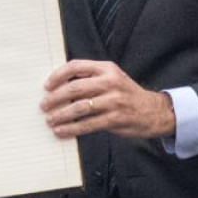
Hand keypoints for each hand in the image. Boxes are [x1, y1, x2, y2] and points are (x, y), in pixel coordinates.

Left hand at [42, 59, 175, 140]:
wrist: (154, 111)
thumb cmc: (127, 95)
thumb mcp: (113, 78)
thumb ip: (91, 79)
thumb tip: (60, 88)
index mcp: (107, 69)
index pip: (76, 66)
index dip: (58, 75)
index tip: (47, 86)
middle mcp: (110, 82)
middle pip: (75, 87)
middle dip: (55, 97)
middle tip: (44, 105)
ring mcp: (113, 101)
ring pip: (80, 107)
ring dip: (61, 115)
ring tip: (50, 120)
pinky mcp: (115, 119)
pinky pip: (88, 124)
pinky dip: (72, 129)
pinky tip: (62, 131)